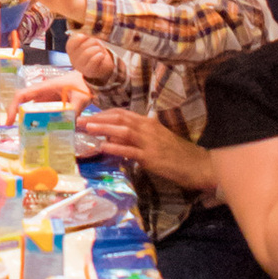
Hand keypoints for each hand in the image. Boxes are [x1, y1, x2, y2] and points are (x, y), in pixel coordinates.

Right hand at [68, 34, 115, 85]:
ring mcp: (80, 66)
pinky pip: (93, 61)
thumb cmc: (94, 50)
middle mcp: (73, 59)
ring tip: (100, 51)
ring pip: (87, 53)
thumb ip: (85, 36)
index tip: (86, 36)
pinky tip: (101, 55)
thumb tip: (84, 33)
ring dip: (97, 49)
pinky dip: (99, 56)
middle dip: (92, 42)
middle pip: (82, 46)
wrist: (103, 65)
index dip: (78, 38)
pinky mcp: (88, 71)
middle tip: (96, 44)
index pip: (70, 43)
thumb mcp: (88, 41)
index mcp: (71, 51)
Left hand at [80, 106, 214, 187]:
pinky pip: (130, 150)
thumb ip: (141, 135)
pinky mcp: (151, 157)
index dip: (104, 114)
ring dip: (103, 128)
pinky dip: (116, 147)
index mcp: (149, 123)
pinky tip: (104, 146)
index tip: (89, 115)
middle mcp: (148, 128)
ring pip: (123, 131)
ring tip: (87, 128)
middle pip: (119, 119)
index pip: (123, 114)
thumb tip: (121, 136)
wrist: (198, 164)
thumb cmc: (178, 153)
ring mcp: (149, 142)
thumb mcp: (159, 138)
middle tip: (79, 120)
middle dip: (98, 119)